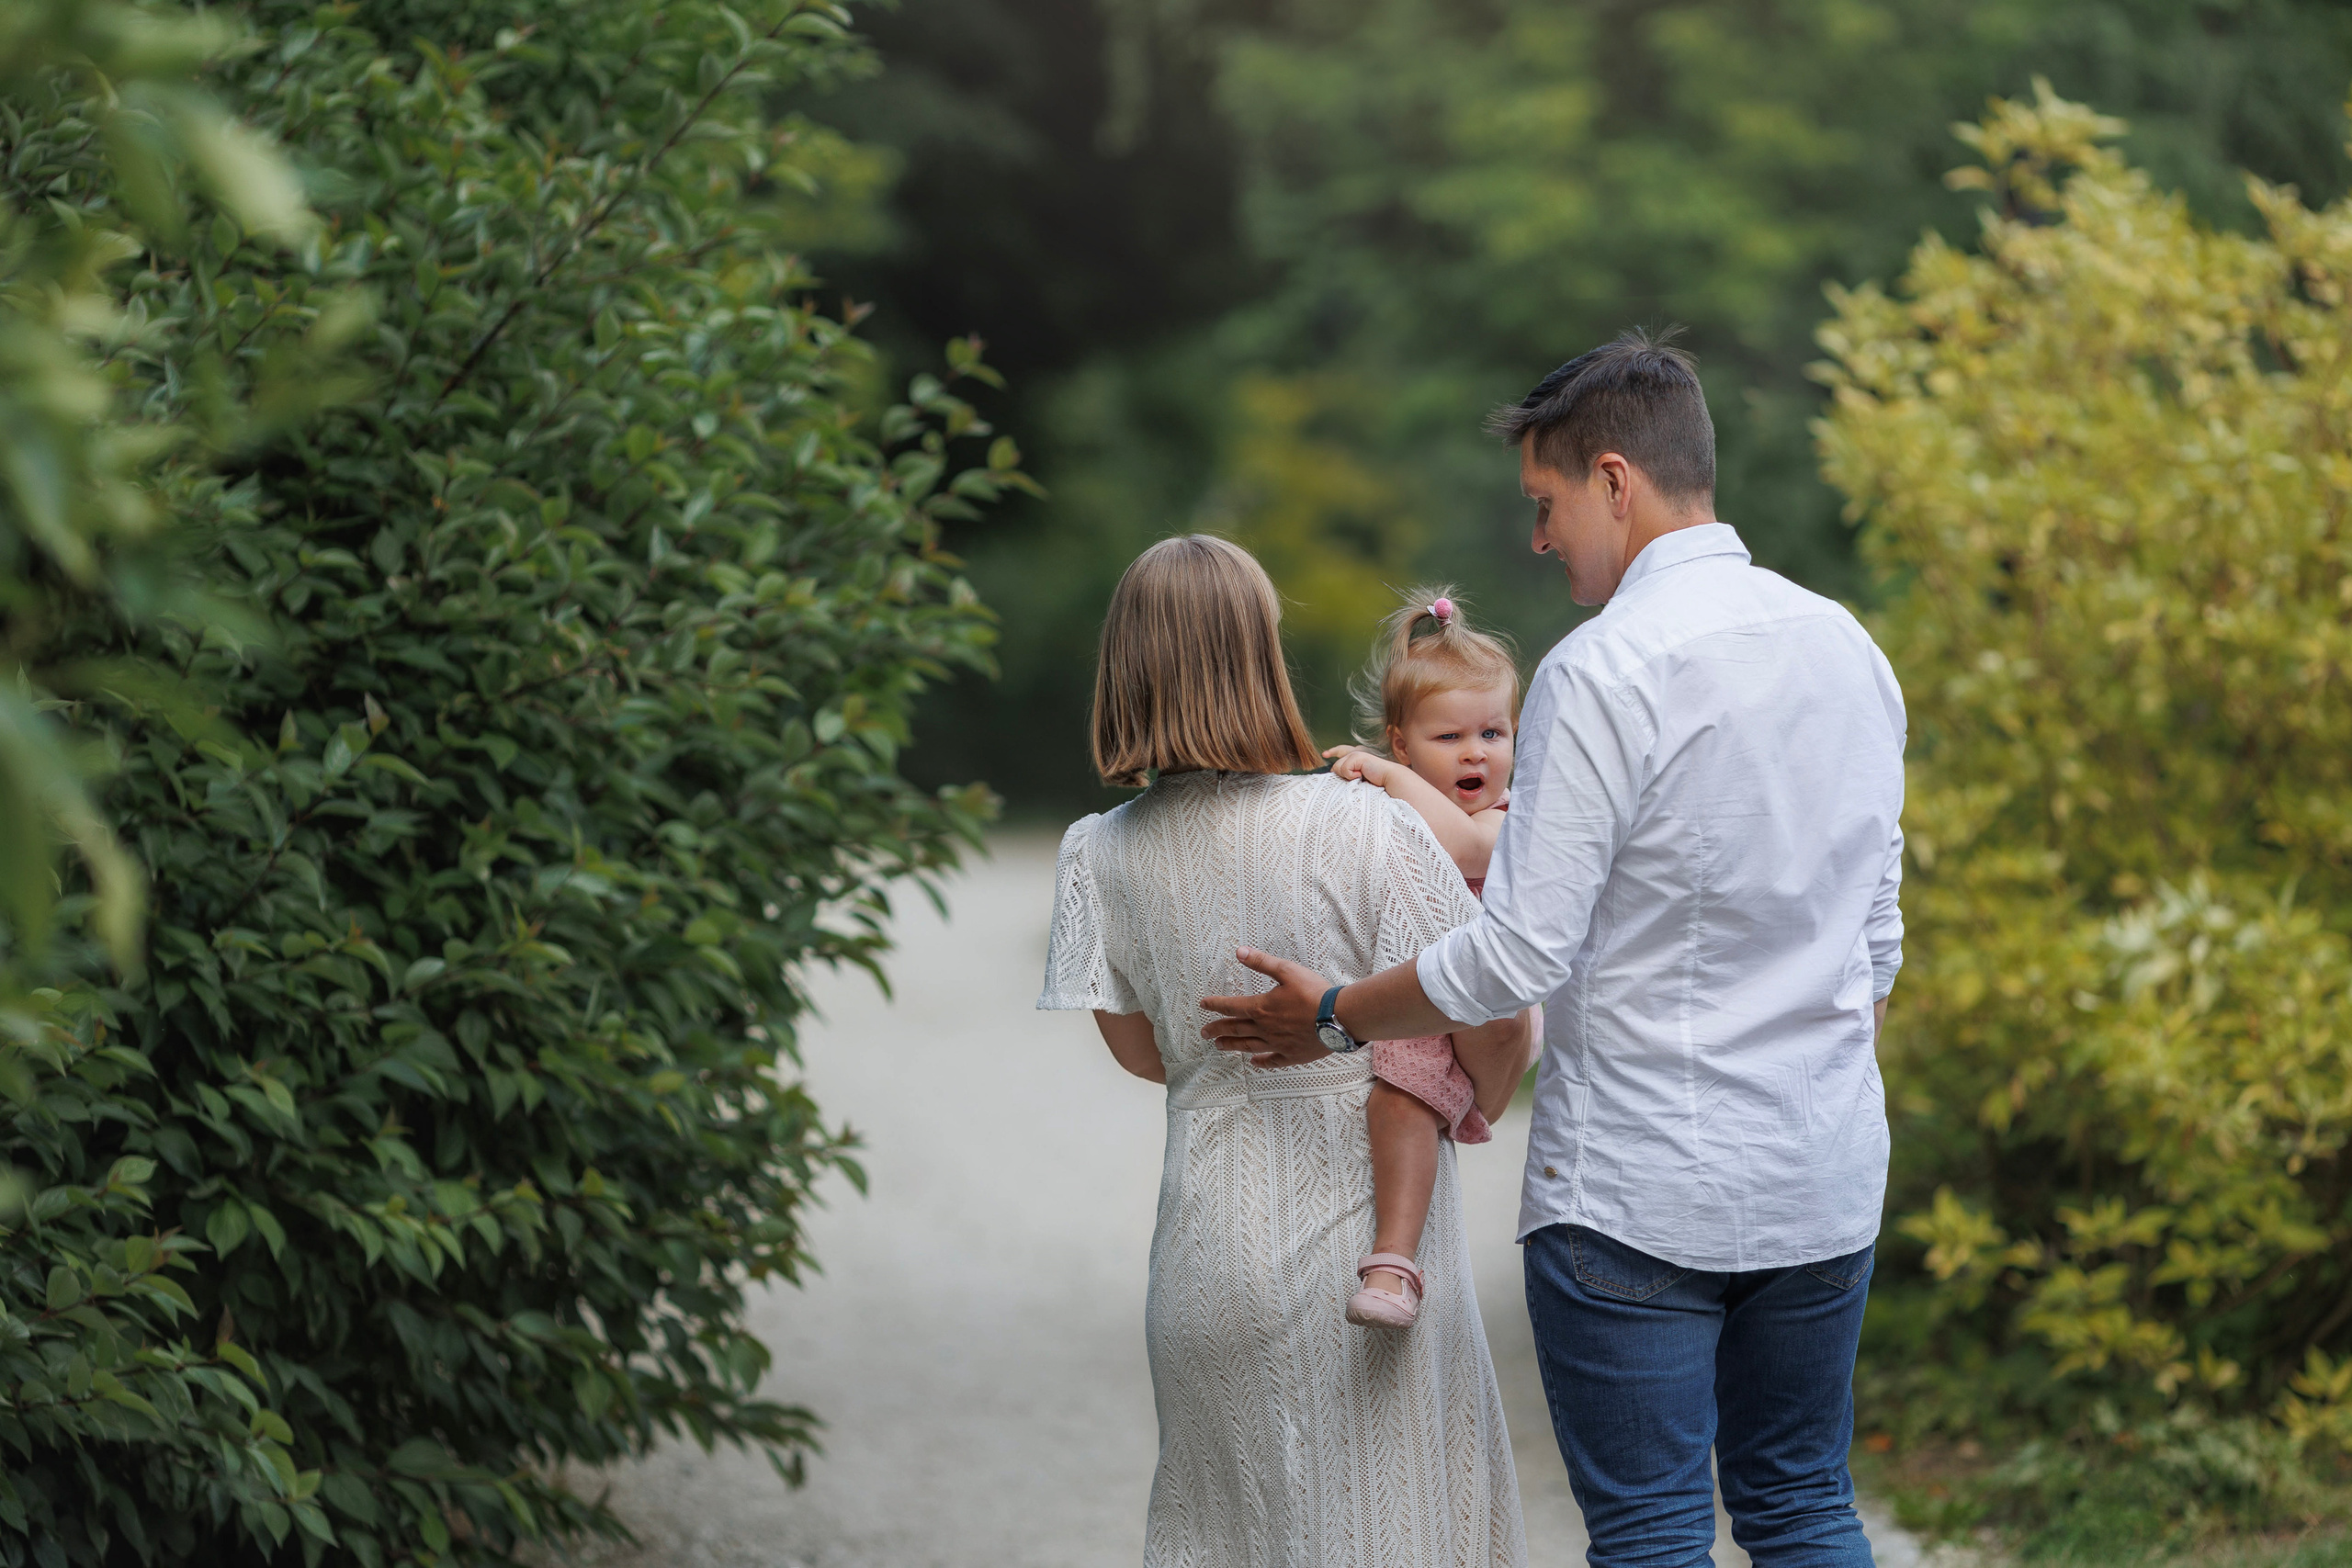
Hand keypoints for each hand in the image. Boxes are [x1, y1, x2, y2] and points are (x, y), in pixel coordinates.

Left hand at [1200, 948, 1332, 1067]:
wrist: (1339, 1017)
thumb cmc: (1314, 993)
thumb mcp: (1287, 971)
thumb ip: (1262, 962)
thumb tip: (1240, 952)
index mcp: (1262, 1008)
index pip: (1232, 1006)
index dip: (1216, 1005)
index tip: (1204, 1005)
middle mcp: (1265, 1028)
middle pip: (1235, 1029)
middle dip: (1217, 1029)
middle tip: (1203, 1033)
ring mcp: (1277, 1044)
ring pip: (1249, 1046)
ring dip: (1232, 1046)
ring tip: (1219, 1046)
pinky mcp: (1292, 1055)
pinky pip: (1272, 1061)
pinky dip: (1261, 1062)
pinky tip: (1254, 1063)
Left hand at [1322, 744, 1391, 785]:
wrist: (1390, 780)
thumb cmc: (1377, 784)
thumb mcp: (1359, 780)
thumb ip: (1348, 774)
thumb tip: (1333, 773)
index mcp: (1356, 759)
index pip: (1341, 752)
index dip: (1332, 752)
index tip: (1324, 754)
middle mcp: (1355, 754)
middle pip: (1336, 765)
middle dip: (1337, 769)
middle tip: (1343, 770)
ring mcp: (1356, 754)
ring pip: (1337, 767)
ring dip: (1346, 776)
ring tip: (1359, 778)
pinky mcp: (1357, 756)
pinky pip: (1344, 769)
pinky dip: (1351, 775)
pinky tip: (1361, 776)